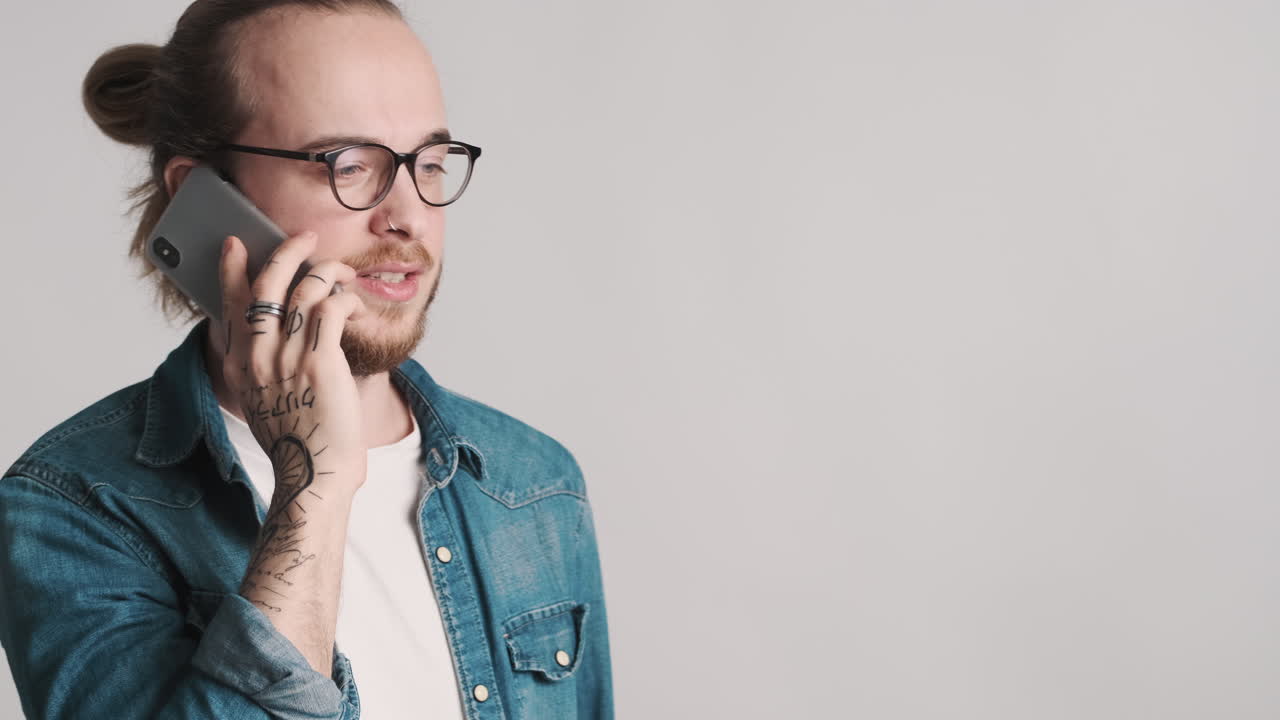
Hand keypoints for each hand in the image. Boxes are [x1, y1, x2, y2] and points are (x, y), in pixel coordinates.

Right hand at [218, 231, 369, 498]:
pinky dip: (346, 298)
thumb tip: (274, 329)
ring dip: (328, 271)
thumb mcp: (264, 401)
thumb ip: (263, 365)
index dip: (232, 270)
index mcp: (239, 366)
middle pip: (266, 285)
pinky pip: (332, 309)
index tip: (236, 245)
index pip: (229, 304)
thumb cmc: (298, 442)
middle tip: (304, 238)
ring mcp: (287, 359)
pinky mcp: (321, 363)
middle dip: (286, 252)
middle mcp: (257, 358)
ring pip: (305, 290)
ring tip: (343, 272)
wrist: (313, 477)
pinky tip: (354, 303)